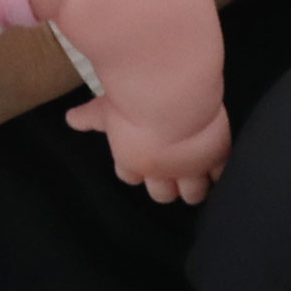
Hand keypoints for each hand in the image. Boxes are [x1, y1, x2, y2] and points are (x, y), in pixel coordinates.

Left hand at [66, 99, 229, 204]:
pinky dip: (220, 172)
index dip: (133, 170)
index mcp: (131, 162)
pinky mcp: (216, 157)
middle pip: (162, 194)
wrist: (171, 97)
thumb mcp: (103, 108)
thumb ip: (89, 117)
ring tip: (197, 183)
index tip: (138, 163)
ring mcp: (190, 168)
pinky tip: (220, 168)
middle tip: (170, 178)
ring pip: (194, 193)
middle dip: (164, 188)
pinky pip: (221, 174)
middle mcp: (161, 172)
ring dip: (193, 188)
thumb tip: (70, 119)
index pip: (129, 177)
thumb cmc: (131, 102)